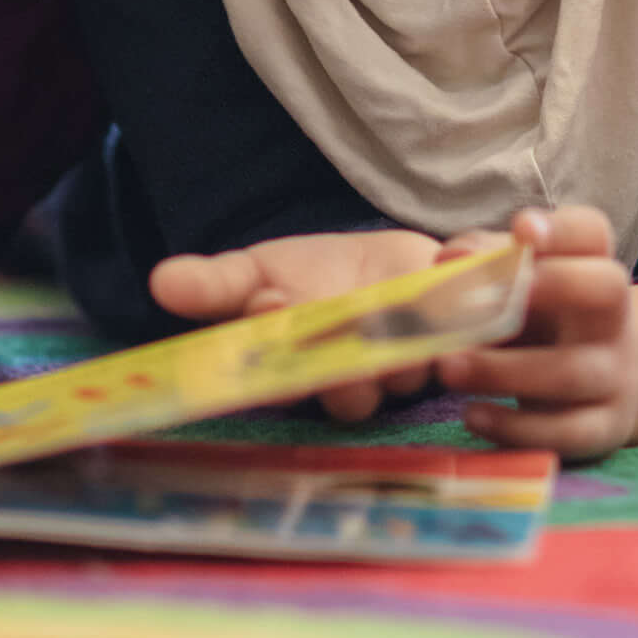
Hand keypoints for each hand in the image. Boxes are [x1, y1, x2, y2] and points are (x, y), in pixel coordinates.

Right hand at [150, 226, 446, 419]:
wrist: (372, 270)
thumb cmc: (306, 283)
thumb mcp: (254, 274)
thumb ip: (216, 285)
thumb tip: (161, 280)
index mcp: (308, 374)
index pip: (292, 378)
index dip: (283, 344)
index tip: (267, 300)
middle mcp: (365, 379)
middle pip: (360, 385)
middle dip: (355, 352)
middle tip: (352, 312)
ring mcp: (419, 353)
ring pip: (421, 358)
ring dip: (423, 328)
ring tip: (420, 289)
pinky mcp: (464, 321)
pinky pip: (477, 313)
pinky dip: (472, 279)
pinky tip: (461, 251)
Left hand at [435, 205, 637, 459]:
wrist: (603, 382)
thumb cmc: (546, 321)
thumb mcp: (522, 287)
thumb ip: (485, 263)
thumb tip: (450, 261)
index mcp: (592, 267)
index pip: (592, 232)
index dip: (561, 229)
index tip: (522, 230)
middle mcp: (615, 316)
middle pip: (606, 288)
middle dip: (551, 286)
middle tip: (482, 299)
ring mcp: (616, 374)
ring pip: (572, 370)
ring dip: (503, 370)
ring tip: (447, 368)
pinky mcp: (604, 427)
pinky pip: (565, 432)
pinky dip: (514, 427)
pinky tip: (472, 415)